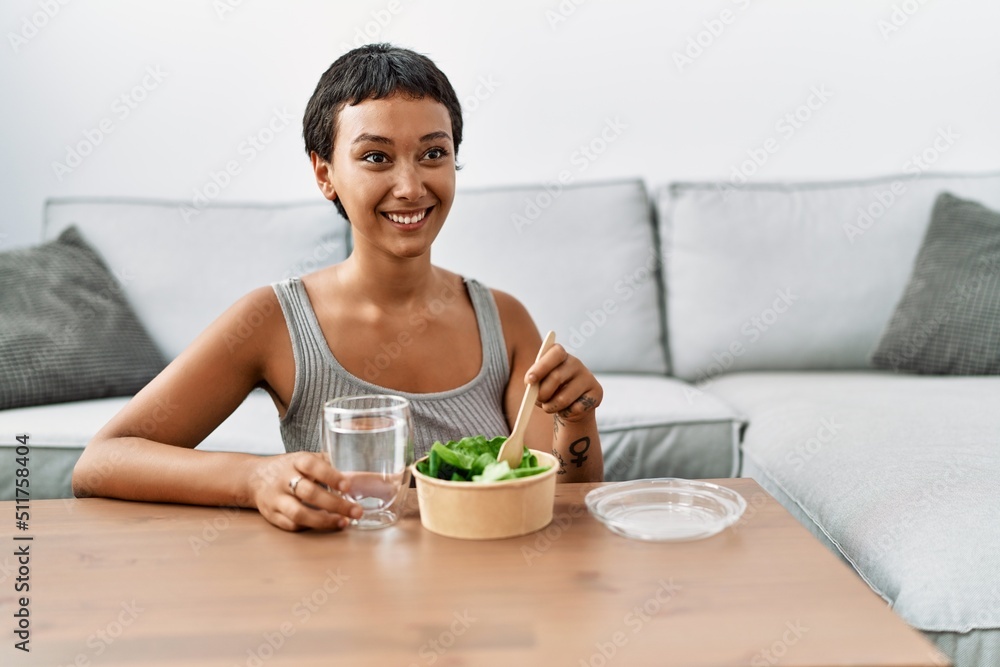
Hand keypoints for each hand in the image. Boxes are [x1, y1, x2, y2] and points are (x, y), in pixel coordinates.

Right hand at [246, 452, 362, 531]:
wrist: (255, 478)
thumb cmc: (290, 467)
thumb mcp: (306, 458)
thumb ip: (330, 464)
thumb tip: (361, 473)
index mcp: (295, 461)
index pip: (311, 465)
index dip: (330, 475)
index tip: (348, 486)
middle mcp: (283, 479)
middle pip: (308, 492)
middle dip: (335, 504)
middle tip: (356, 511)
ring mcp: (276, 499)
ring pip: (298, 513)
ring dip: (323, 520)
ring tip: (343, 522)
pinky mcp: (272, 515)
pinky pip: (292, 525)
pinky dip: (311, 526)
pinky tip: (327, 525)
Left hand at [525, 344, 602, 423]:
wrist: (571, 405)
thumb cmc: (550, 391)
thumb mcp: (539, 384)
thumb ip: (534, 383)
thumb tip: (531, 389)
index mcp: (560, 355)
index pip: (555, 353)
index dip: (541, 367)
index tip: (529, 381)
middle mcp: (575, 362)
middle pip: (556, 377)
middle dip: (542, 393)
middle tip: (538, 400)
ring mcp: (588, 377)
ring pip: (564, 398)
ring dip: (551, 407)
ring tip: (550, 407)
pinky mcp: (597, 392)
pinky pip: (575, 409)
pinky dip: (566, 413)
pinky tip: (568, 409)